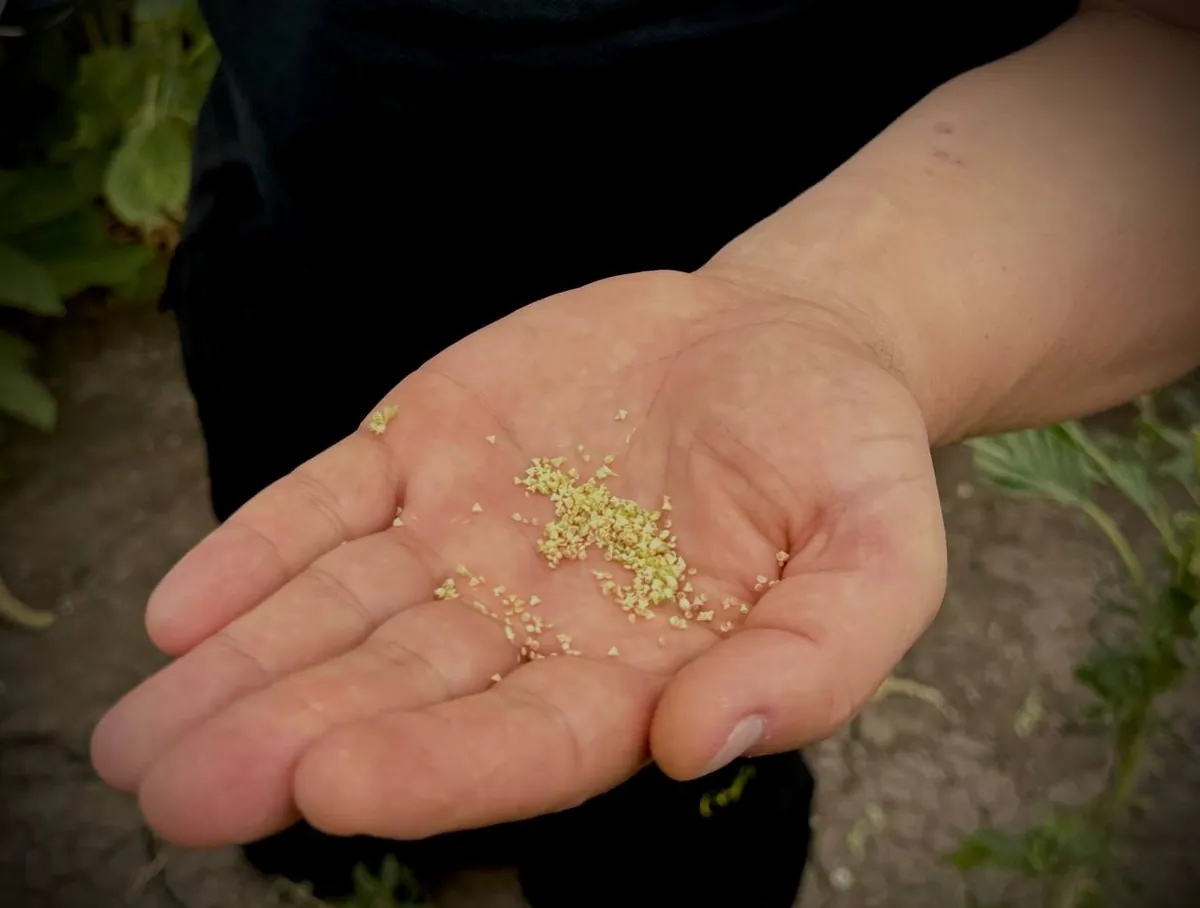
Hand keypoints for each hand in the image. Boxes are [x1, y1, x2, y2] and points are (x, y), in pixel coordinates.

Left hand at [91, 270, 945, 846]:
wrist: (785, 342)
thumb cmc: (841, 456)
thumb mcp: (880, 550)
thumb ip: (817, 658)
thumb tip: (699, 740)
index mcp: (635, 673)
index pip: (525, 742)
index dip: (435, 767)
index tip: (332, 782)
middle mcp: (531, 623)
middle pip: (400, 693)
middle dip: (287, 741)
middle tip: (174, 789)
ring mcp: (468, 534)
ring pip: (341, 613)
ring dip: (242, 668)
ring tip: (138, 734)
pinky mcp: (428, 449)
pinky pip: (329, 504)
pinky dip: (257, 552)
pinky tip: (181, 612)